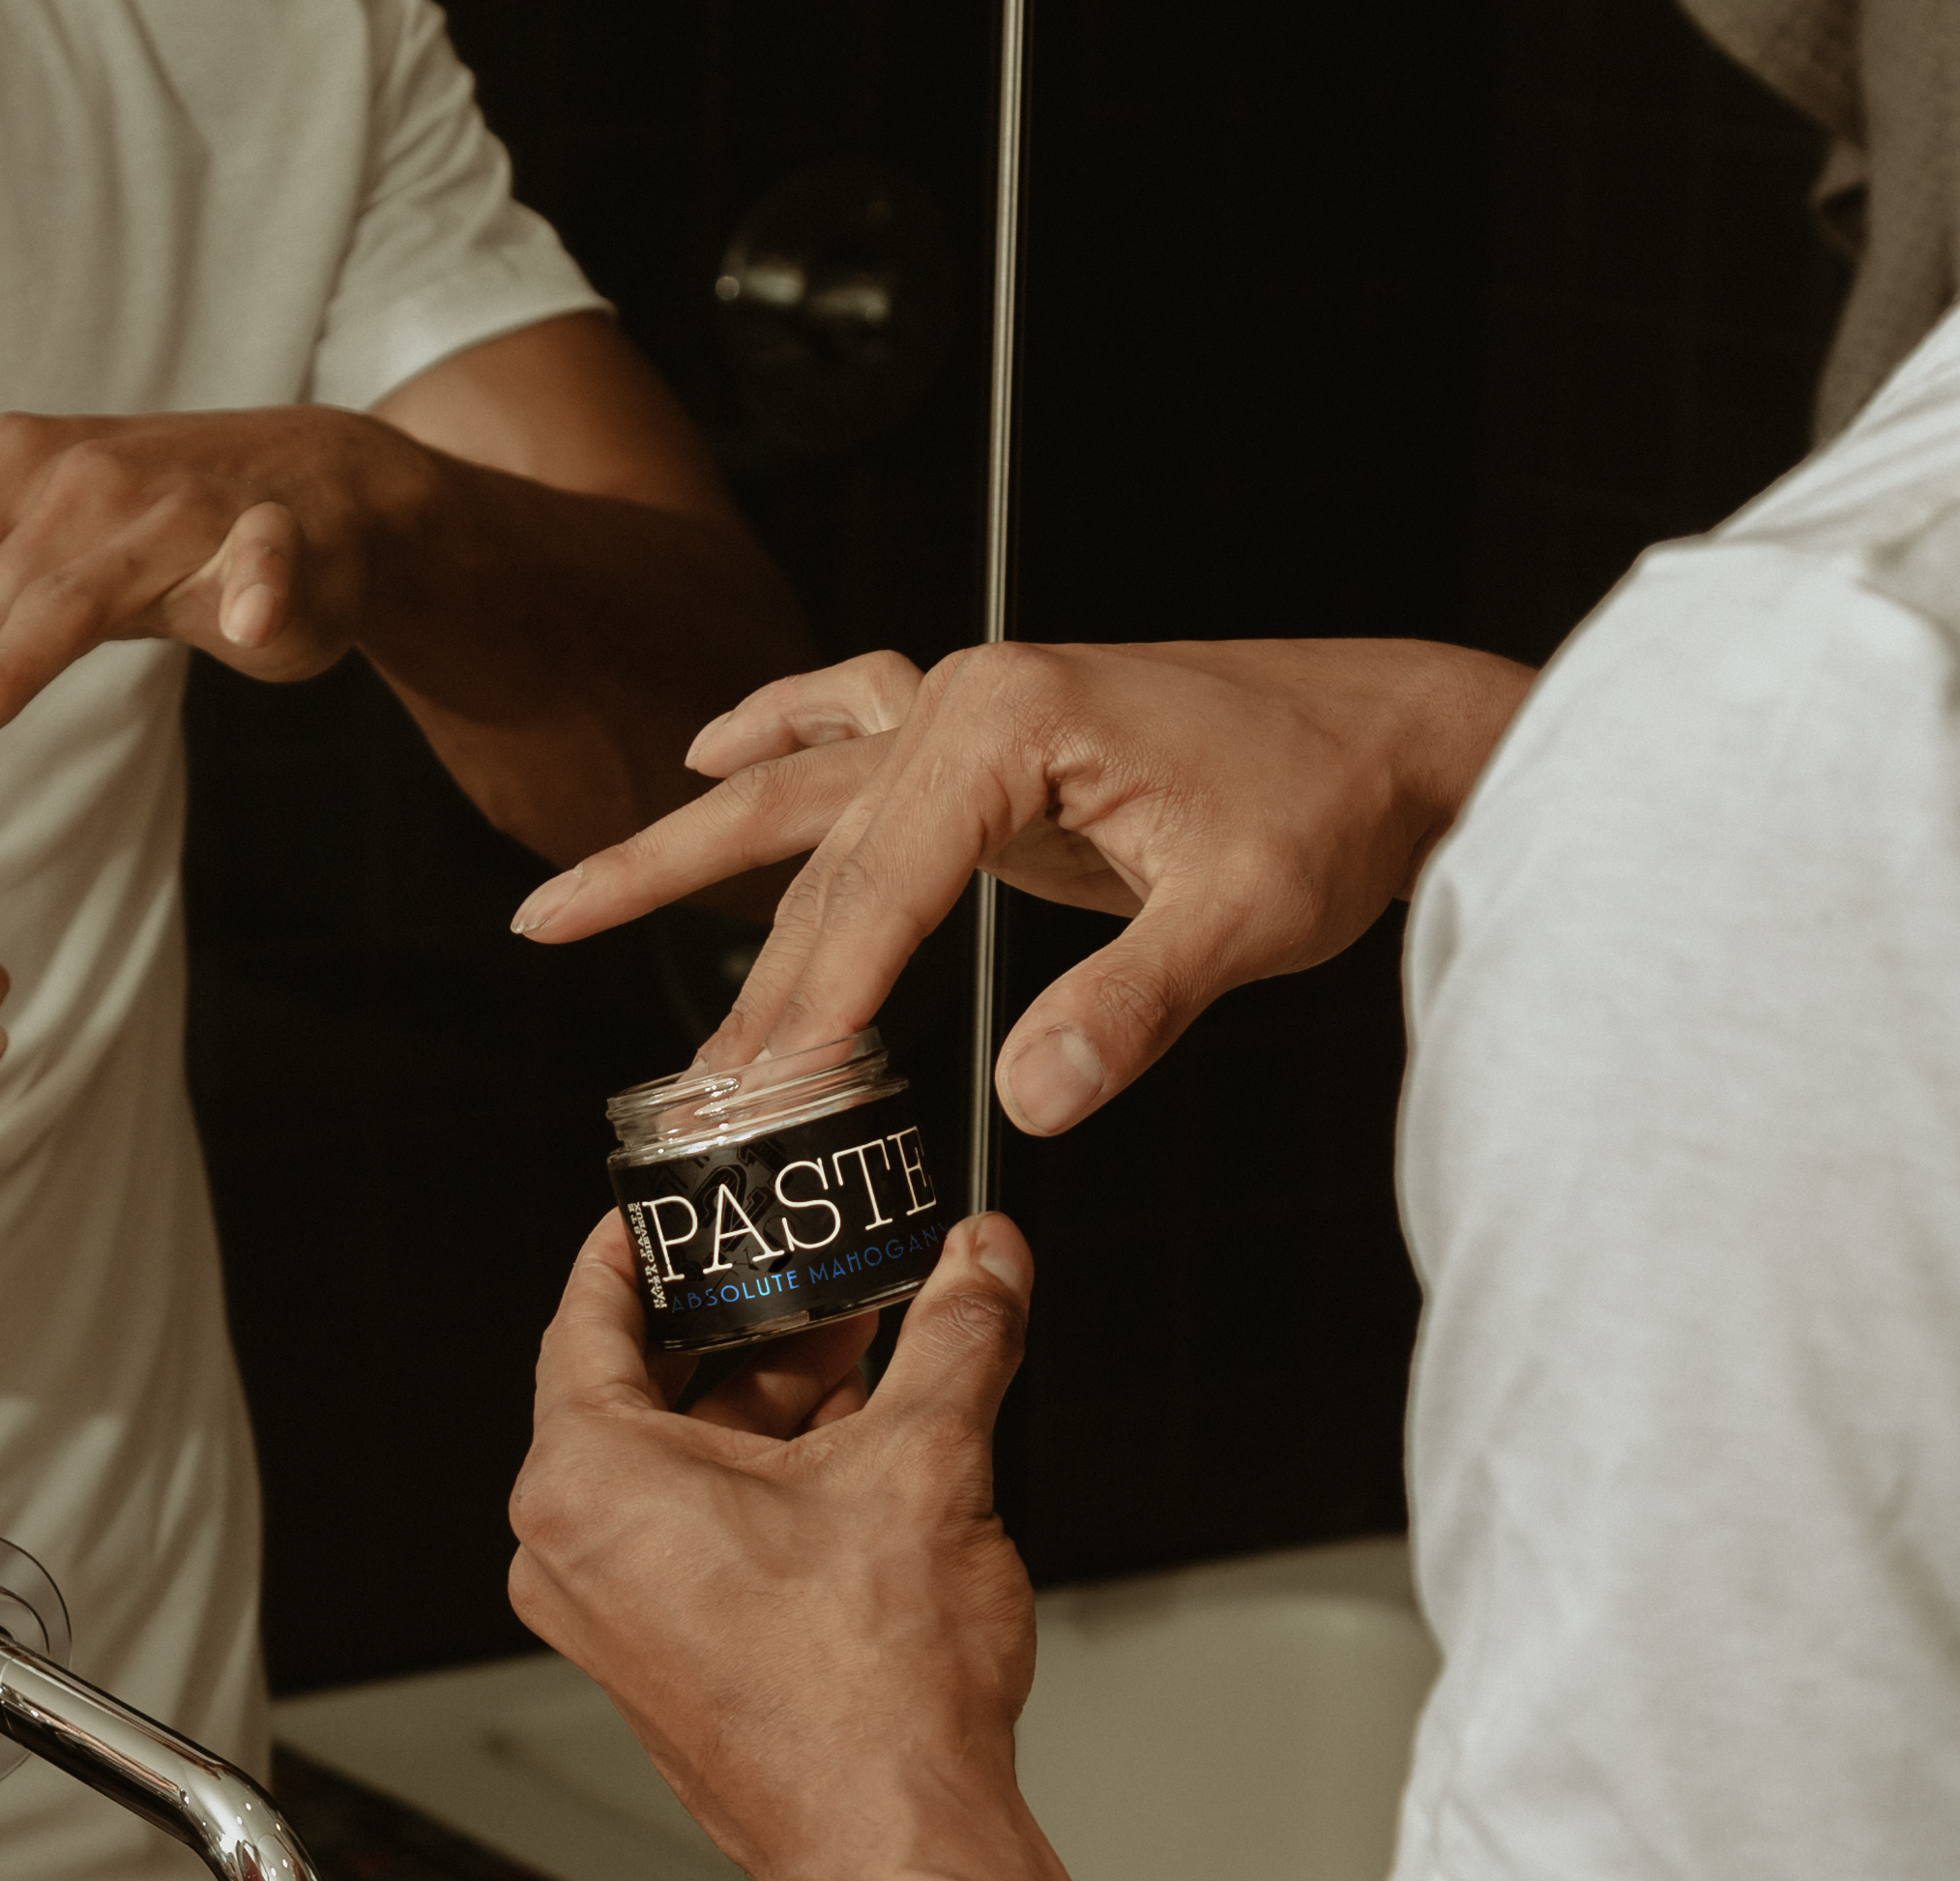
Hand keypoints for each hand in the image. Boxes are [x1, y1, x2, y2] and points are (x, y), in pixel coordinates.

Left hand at [0, 408, 425, 810]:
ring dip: (11, 663)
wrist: (328, 490)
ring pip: (77, 596)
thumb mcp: (43, 567)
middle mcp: (79, 480)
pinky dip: (254, 587)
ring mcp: (179, 504)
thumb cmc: (177, 537)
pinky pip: (260, 559)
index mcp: (12, 478)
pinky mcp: (275, 529)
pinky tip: (242, 623)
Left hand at [507, 1210, 1036, 1880]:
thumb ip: (958, 1337)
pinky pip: (698, 1532)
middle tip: (820, 1274)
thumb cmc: (867, 1697)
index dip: (637, 1246)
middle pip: (647, 1390)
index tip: (666, 1207)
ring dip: (774, 1409)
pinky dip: (768, 1482)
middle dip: (748, 1329)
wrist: (895, 1842)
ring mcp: (615, 1614)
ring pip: (684, 1465)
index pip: (587, 1317)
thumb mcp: (926, 1464)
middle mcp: (575, 1551)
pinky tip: (863, 1451)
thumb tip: (984, 1265)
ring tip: (874, 1357)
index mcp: (587, 1483)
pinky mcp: (664, 1659)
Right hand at [512, 637, 1534, 1134]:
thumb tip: (1027, 1103)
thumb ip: (1132, 1006)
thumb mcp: (1247, 915)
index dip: (815, 1001)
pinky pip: (845, 722)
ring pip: (796, 799)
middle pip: (813, 858)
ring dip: (684, 860)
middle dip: (739, 980)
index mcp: (1009, 722)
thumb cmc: (1332, 803)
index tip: (757, 1097)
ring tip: (561, 910)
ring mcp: (964, 709)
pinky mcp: (986, 738)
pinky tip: (707, 758)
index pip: (875, 883)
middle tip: (672, 1091)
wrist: (1398, 730)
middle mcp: (962, 699)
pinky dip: (771, 737)